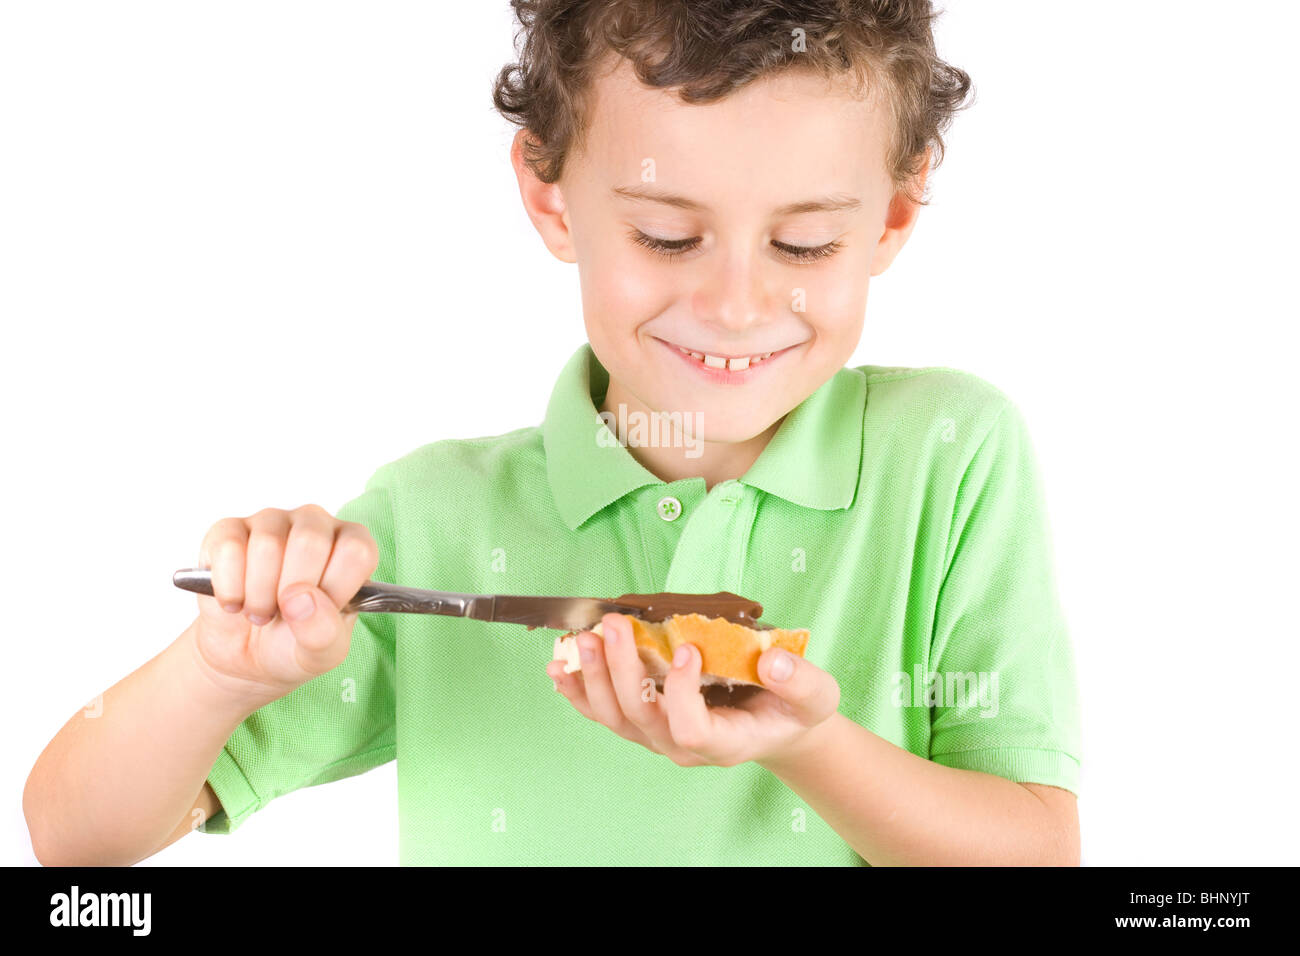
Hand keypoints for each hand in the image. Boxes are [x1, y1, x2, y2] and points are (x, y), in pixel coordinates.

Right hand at [190, 504, 379, 705]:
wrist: (244, 654)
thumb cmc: (295, 643)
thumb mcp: (321, 653)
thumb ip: (323, 631)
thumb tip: (299, 598)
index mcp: (352, 545)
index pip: (356, 551)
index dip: (335, 589)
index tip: (319, 614)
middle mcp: (316, 523)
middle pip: (310, 541)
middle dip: (291, 594)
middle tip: (283, 614)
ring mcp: (271, 521)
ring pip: (267, 544)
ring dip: (258, 595)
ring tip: (260, 611)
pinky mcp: (228, 529)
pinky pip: (228, 548)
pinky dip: (229, 588)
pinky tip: (234, 600)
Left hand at [546, 613, 839, 766]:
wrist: (776, 726)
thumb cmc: (792, 711)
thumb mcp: (815, 696)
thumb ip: (799, 680)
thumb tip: (772, 662)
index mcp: (725, 742)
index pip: (691, 728)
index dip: (682, 694)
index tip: (688, 650)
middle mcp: (683, 746)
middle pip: (641, 715)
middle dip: (622, 669)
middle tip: (613, 626)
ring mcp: (658, 736)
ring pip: (615, 715)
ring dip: (593, 676)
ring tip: (582, 638)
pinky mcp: (643, 721)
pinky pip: (603, 712)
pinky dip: (579, 690)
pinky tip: (561, 668)